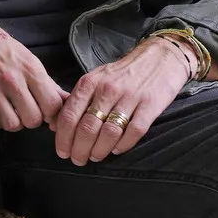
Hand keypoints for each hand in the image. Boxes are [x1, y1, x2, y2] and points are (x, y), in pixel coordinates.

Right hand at [0, 0, 66, 131]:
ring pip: (12, 124)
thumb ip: (47, 82)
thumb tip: (65, 99)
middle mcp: (12, 80)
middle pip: (32, 119)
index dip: (52, 114)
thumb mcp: (28, 57)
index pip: (51, 105)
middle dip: (31, 118)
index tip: (47, 110)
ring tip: (11, 110)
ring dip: (13, 120)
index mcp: (30, 68)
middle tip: (27, 108)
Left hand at [50, 34, 192, 165]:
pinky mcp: (150, 104)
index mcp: (89, 83)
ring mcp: (130, 97)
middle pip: (87, 127)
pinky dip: (123, 145)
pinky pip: (134, 131)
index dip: (63, 139)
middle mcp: (107, 90)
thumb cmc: (124, 72)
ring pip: (109, 132)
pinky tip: (117, 150)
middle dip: (79, 149)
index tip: (62, 152)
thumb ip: (78, 100)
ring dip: (99, 150)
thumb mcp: (96, 78)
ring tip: (95, 157)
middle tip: (78, 160)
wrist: (161, 57)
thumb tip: (56, 126)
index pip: (69, 115)